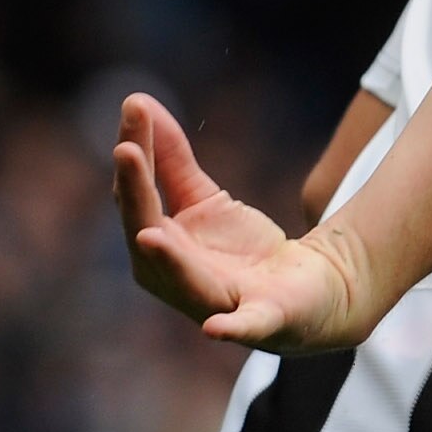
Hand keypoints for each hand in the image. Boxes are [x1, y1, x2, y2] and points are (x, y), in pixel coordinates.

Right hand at [108, 95, 383, 351]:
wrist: (305, 291)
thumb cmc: (241, 251)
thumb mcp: (205, 199)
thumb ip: (172, 159)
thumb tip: (138, 103)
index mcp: (158, 247)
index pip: (136, 198)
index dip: (134, 156)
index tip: (134, 110)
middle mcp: (174, 280)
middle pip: (149, 233)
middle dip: (137, 194)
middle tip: (127, 151)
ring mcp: (216, 304)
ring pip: (186, 282)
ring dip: (169, 260)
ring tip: (150, 233)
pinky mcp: (262, 319)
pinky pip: (244, 326)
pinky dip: (231, 328)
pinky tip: (215, 328)